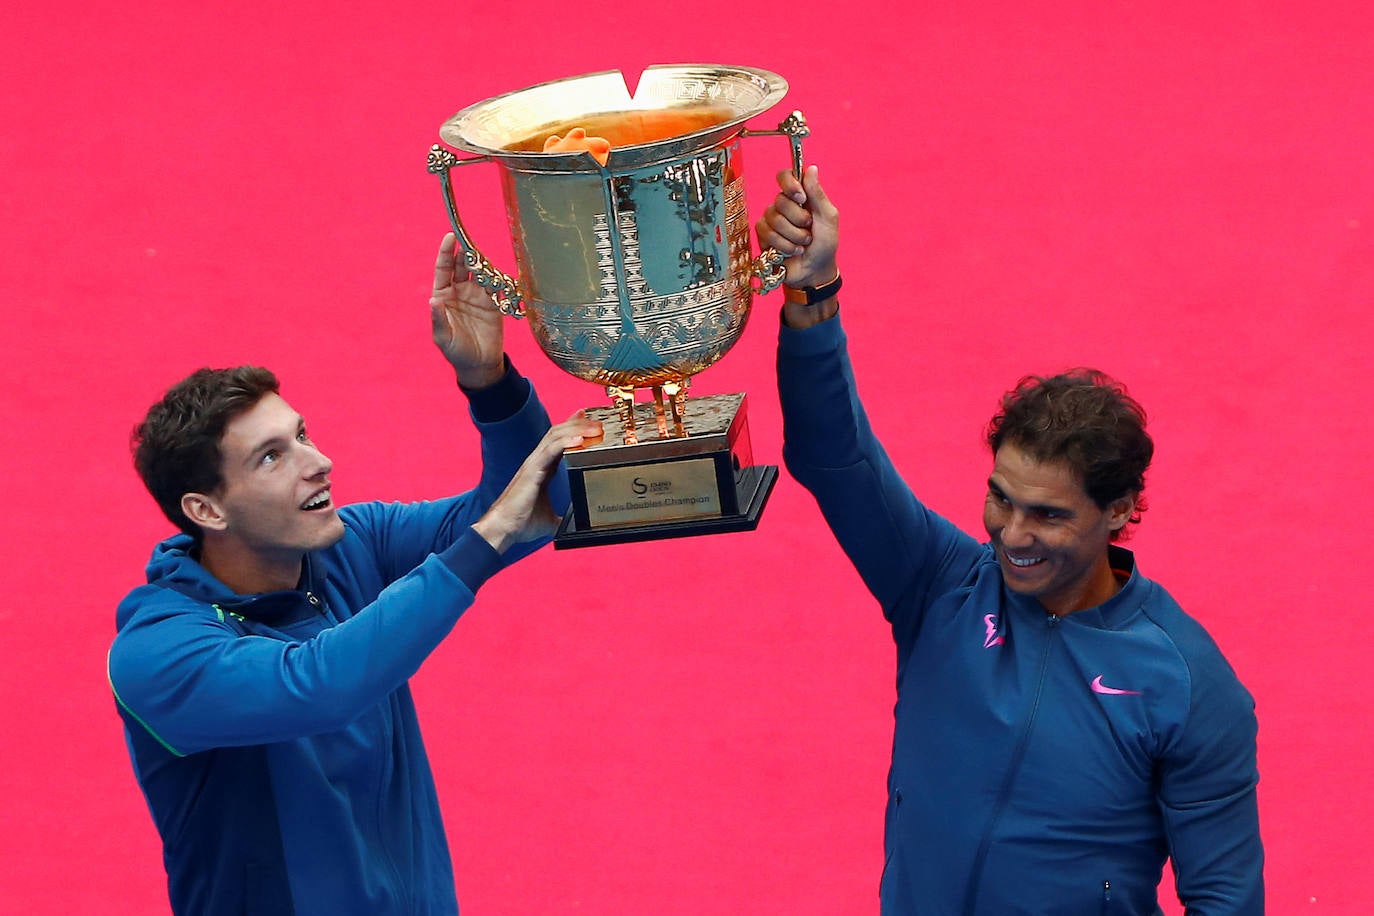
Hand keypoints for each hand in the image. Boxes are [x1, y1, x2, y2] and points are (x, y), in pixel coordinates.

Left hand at [430, 233, 505, 387]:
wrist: (479, 364)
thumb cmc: (456, 351)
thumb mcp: (443, 337)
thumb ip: (438, 319)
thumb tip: (432, 301)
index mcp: (443, 295)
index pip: (444, 269)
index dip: (446, 252)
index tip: (450, 237)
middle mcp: (460, 291)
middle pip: (462, 265)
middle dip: (466, 253)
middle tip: (471, 244)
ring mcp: (478, 295)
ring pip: (480, 272)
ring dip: (482, 264)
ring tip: (484, 260)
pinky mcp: (494, 302)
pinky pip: (496, 285)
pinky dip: (497, 278)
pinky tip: (497, 275)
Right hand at [471, 412, 603, 552]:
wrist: (504, 529)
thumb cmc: (521, 523)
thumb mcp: (550, 521)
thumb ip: (563, 519)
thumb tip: (575, 527)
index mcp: (542, 469)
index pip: (559, 442)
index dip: (573, 428)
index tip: (588, 420)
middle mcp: (537, 462)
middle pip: (559, 433)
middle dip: (580, 424)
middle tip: (599, 421)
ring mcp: (534, 464)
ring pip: (556, 436)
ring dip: (577, 429)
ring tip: (596, 428)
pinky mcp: (532, 470)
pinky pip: (550, 450)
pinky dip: (565, 442)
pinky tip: (580, 439)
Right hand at [756, 166, 840, 327]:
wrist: (815, 271)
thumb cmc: (825, 244)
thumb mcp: (827, 217)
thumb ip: (817, 194)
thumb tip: (811, 168)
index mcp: (800, 196)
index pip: (785, 176)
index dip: (789, 184)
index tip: (801, 197)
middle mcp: (784, 205)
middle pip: (780, 200)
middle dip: (798, 219)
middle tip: (809, 229)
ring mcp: (772, 221)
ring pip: (774, 219)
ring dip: (793, 235)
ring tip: (803, 244)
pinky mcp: (763, 237)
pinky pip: (766, 233)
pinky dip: (784, 245)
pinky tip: (792, 251)